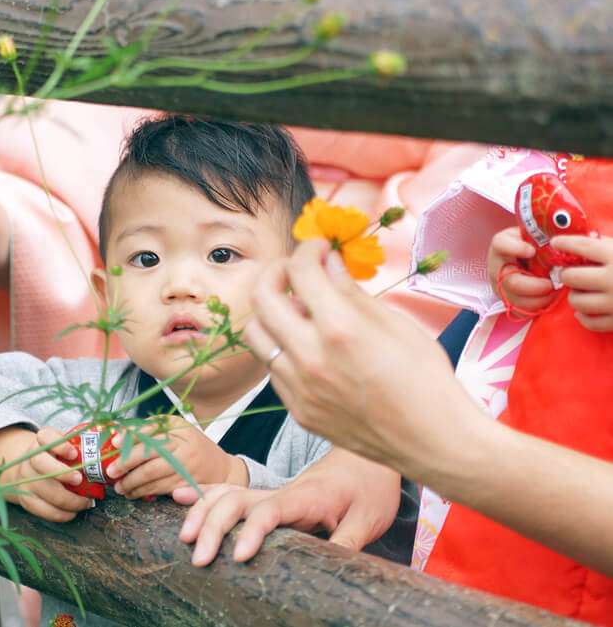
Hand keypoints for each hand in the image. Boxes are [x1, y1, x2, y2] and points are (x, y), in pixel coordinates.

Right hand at [0, 427, 93, 521]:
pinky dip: (60, 514)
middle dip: (62, 474)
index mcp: (42, 441)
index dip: (60, 445)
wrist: (28, 468)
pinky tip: (73, 512)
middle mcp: (30, 458)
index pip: (46, 436)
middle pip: (40, 463)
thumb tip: (107, 455)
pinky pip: (41, 509)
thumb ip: (80, 448)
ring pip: (43, 490)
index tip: (74, 453)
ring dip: (67, 499)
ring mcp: (25, 479)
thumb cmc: (55, 457)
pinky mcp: (26, 498)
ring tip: (85, 502)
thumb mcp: (64, 446)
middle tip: (81, 480)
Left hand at [105, 417, 246, 499]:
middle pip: (149, 454)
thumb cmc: (192, 446)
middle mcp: (183, 446)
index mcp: (179, 428)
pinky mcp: (186, 485)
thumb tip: (120, 433)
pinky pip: (160, 489)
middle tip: (110, 472)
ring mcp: (186, 467)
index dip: (130, 436)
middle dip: (126, 463)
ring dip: (132, 483)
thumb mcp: (176, 429)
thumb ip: (150, 428)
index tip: (114, 443)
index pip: (151, 429)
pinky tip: (133, 493)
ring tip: (119, 487)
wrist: (222, 469)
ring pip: (152, 475)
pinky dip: (144, 492)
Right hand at [172, 448, 399, 565]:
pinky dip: (203, 493)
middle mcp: (282, 491)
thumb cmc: (369, 487)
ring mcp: (272, 491)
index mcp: (307, 497)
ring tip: (183, 535)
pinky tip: (180, 496)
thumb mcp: (368, 517)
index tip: (239, 555)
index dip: (253, 531)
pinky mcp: (268, 494)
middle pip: (237, 500)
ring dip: (202, 510)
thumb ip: (347, 540)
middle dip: (213, 525)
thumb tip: (331, 567)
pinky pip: (230, 489)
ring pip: (228, 493)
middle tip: (198, 556)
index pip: (272, 510)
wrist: (366, 459)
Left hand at [243, 240, 488, 476]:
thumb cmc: (426, 378)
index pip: (300, 271)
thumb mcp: (396, 323)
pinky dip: (283, 347)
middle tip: (296, 271)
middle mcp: (310, 358)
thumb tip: (328, 262)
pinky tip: (309, 346)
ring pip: (257, 334)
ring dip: (272, 313)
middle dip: (276, 272)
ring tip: (298, 309)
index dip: (308, 249)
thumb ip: (353, 292)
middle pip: (262, 297)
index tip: (319, 249)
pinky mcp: (298, 410)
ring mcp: (299, 388)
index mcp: (340, 329)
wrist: (433, 442)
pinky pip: (273, 368)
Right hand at [487, 226, 555, 312]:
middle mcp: (497, 267)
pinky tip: (548, 300)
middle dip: (532, 286)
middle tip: (551, 284)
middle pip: (509, 281)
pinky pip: (519, 310)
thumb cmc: (535, 244)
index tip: (531, 251)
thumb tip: (564, 234)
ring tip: (554, 293)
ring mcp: (500, 285)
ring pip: (514, 299)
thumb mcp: (536, 234)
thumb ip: (544, 233)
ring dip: (537, 300)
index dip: (514, 248)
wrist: (529, 258)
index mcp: (503, 246)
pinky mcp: (508, 300)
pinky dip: (536, 308)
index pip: (500, 244)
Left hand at [552, 234, 612, 331]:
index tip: (556, 243)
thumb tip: (584, 242)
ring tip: (580, 292)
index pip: (581, 246)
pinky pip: (591, 322)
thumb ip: (609, 246)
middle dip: (567, 274)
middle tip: (570, 273)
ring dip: (575, 296)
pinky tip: (585, 311)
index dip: (565, 243)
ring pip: (577, 301)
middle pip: (571, 277)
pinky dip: (584, 317)